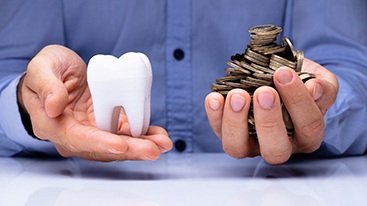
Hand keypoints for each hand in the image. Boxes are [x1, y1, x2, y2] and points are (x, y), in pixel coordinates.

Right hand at [18, 45, 171, 161]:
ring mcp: (92, 130)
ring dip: (141, 145)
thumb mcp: (41, 68)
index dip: (101, 143)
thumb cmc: (46, 71)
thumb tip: (54, 106)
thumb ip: (46, 85)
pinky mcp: (106, 124)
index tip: (122, 144)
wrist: (57, 73)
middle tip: (153, 149)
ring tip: (162, 143)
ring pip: (118, 144)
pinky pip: (125, 133)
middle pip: (103, 148)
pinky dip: (143, 135)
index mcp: (53, 125)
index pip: (77, 139)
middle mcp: (73, 134)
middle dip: (130, 150)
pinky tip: (158, 135)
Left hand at [205, 58, 337, 163]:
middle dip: (268, 120)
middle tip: (264, 92)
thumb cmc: (301, 83)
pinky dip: (214, 115)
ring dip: (235, 121)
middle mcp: (279, 146)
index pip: (308, 125)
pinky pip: (218, 131)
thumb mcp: (319, 81)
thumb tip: (314, 88)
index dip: (297, 100)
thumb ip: (323, 87)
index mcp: (307, 135)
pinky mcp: (230, 135)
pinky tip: (215, 97)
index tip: (284, 73)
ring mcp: (251, 144)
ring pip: (239, 148)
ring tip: (238, 95)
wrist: (279, 80)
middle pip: (274, 149)